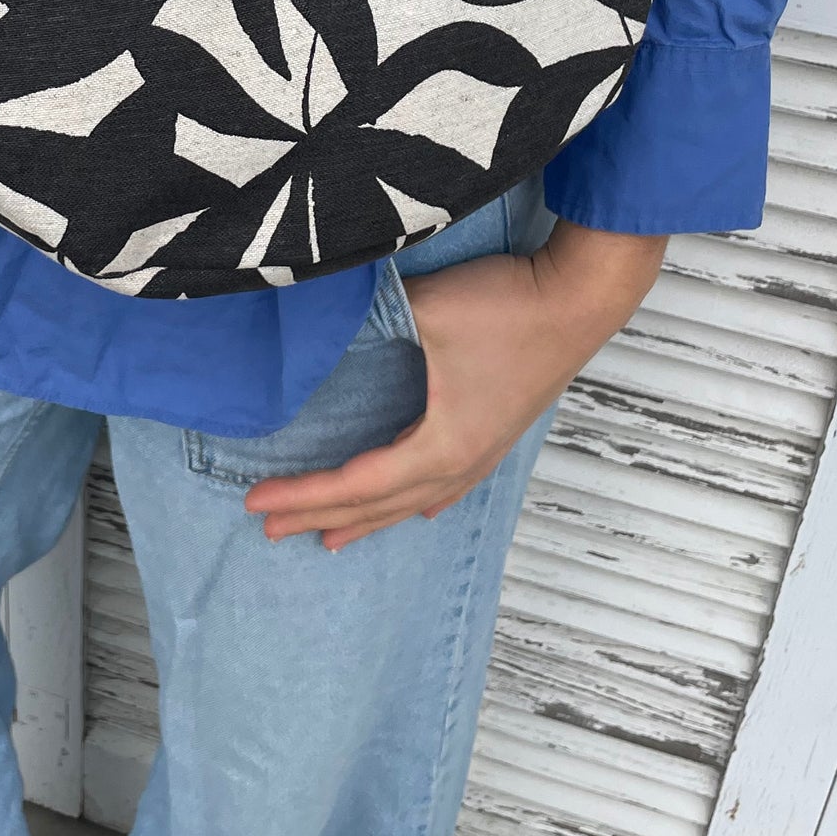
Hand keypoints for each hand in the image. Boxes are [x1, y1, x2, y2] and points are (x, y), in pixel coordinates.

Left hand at [244, 221, 667, 550]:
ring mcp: (483, 452)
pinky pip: (445, 486)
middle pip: (378, 504)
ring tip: (328, 538)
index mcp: (441, 445)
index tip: (256, 501)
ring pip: (412, 502)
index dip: (303, 495)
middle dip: (321, 516)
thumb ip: (367, 316)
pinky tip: (414, 510)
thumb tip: (318, 320)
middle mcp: (461, 462)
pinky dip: (413, 503)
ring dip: (366, 519)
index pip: (356, 483)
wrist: (581, 297)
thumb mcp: (425, 307)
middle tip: (269, 528)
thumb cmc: (509, 305)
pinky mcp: (495, 433)